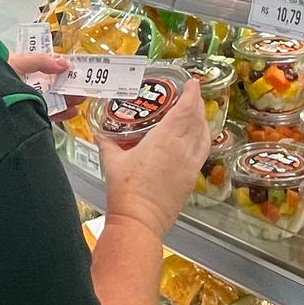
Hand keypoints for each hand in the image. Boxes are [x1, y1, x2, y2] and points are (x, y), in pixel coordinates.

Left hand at [7, 53, 83, 121]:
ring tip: (81, 98)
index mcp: (23, 70)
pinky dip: (62, 114)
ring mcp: (28, 101)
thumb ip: (41, 61)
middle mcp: (26, 86)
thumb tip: (65, 62)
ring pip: (52, 101)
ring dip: (68, 99)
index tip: (75, 69)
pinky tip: (73, 111)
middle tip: (83, 85)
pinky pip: (48, 115)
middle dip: (68, 86)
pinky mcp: (29, 116)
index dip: (61, 69)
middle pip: (52, 86)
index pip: (46, 69)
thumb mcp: (18, 62)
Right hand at [99, 80, 209, 237]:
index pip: (185, 110)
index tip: (192, 83)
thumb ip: (107, 144)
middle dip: (197, 104)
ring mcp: (190, 165)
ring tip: (196, 114)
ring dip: (202, 121)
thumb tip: (99, 134)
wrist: (139, 221)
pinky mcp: (191, 179)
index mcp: (164, 140)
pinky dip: (203, 139)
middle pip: (197, 120)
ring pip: (204, 136)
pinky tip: (195, 139)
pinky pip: (202, 152)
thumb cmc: (126, 191)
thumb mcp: (112, 162)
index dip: (191, 94)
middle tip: (191, 95)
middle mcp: (182, 149)